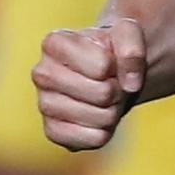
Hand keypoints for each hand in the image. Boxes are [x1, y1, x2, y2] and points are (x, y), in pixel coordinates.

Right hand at [33, 17, 145, 152]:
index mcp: (54, 43)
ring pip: (100, 119)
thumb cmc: (111, 51)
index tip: (109, 61)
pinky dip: (105, 132)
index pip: (102, 65)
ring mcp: (44, 104)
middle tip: (110, 82)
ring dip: (113, 111)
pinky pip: (91, 140)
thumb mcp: (128, 33)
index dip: (116, 66)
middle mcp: (42, 73)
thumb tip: (131, 84)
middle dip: (116, 90)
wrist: (104, 74)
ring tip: (104, 99)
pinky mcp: (53, 131)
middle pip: (102, 94)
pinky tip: (96, 117)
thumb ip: (132, 47)